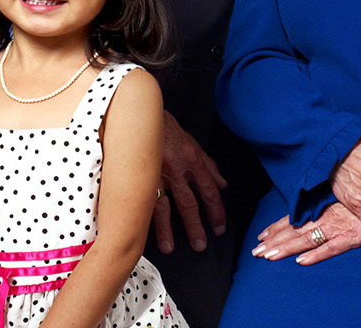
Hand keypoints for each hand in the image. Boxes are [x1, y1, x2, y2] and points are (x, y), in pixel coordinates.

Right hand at [153, 112, 226, 253]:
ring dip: (167, 229)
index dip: (216, 211)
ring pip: (163, 205)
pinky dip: (143, 216)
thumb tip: (223, 185)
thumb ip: (209, 166)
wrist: (141, 111)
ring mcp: (155, 173)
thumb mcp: (192, 143)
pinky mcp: (137, 175)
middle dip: (195, 226)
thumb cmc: (166, 128)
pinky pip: (141, 199)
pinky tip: (142, 231)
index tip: (219, 228)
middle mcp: (176, 169)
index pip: (209, 191)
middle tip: (200, 245)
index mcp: (192, 160)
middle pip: (188, 203)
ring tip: (170, 248)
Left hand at [252, 203, 360, 265]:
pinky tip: (301, 261)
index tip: (261, 236)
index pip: (293, 218)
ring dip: (286, 248)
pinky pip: (330, 248)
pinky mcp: (350, 237)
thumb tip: (305, 202)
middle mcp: (324, 217)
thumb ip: (322, 198)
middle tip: (256, 252)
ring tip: (269, 256)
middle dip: (274, 242)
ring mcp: (336, 228)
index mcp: (320, 207)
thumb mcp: (338, 192)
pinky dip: (316, 255)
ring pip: (306, 240)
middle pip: (294, 231)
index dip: (276, 227)